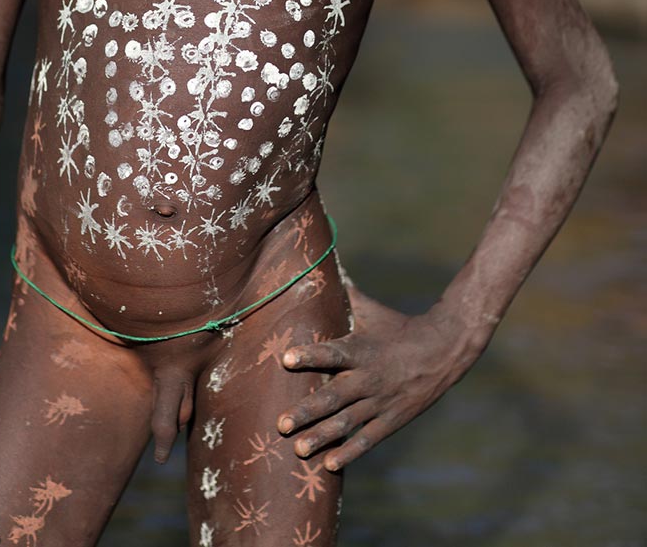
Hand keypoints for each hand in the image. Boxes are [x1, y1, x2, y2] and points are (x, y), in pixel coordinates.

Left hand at [277, 292, 483, 470]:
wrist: (444, 350)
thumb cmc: (398, 326)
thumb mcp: (371, 309)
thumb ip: (344, 292)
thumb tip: (323, 262)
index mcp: (362, 349)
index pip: (333, 352)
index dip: (310, 355)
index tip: (286, 358)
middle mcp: (369, 378)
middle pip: (335, 397)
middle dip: (308, 411)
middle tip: (282, 423)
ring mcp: (381, 402)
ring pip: (347, 423)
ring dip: (322, 437)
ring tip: (298, 449)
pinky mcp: (392, 420)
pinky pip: (368, 439)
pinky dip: (350, 452)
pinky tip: (330, 465)